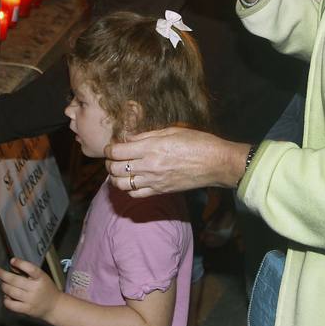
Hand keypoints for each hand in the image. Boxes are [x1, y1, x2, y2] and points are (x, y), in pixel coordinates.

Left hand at [0, 257, 60, 319]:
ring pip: (11, 292)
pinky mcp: (27, 309)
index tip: (12, 260)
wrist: (54, 306)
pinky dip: (6, 300)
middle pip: (15, 280)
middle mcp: (36, 288)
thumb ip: (27, 272)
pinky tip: (6, 296)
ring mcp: (31, 300)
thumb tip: (12, 266)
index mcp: (41, 278)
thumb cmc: (46, 289)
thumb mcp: (41, 277)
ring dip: (4, 286)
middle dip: (2, 274)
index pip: (31, 268)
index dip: (20, 263)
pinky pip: (11, 305)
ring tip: (3, 284)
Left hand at [104, 126, 249, 196]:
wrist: (216, 163)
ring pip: (121, 184)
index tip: (111, 147)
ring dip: (115, 177)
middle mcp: (149, 166)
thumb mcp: (171, 131)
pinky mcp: (161, 191)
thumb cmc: (197, 142)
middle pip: (115, 168)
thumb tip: (128, 139)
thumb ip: (146, 136)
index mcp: (151, 148)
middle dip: (108, 163)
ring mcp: (154, 181)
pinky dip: (128, 189)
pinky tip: (131, 181)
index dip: (109, 149)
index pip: (117, 152)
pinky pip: (136, 194)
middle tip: (112, 158)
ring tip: (118, 170)